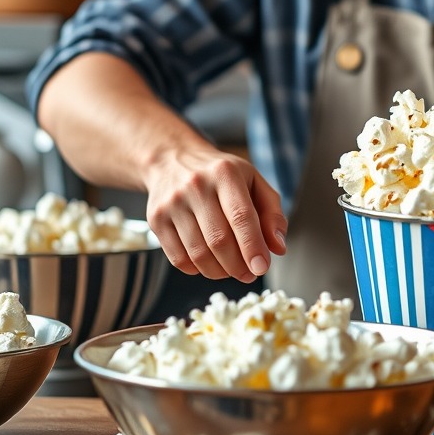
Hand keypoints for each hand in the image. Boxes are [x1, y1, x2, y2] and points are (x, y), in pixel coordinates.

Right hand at [144, 148, 286, 282]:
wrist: (173, 160)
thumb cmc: (221, 175)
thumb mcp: (254, 181)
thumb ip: (272, 213)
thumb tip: (277, 248)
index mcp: (225, 173)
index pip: (241, 216)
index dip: (252, 246)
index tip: (262, 268)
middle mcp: (195, 186)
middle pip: (219, 240)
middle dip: (238, 265)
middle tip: (250, 274)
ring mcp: (172, 203)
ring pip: (198, 254)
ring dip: (220, 271)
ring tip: (232, 270)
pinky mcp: (156, 220)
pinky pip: (178, 259)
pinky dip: (198, 270)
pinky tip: (210, 263)